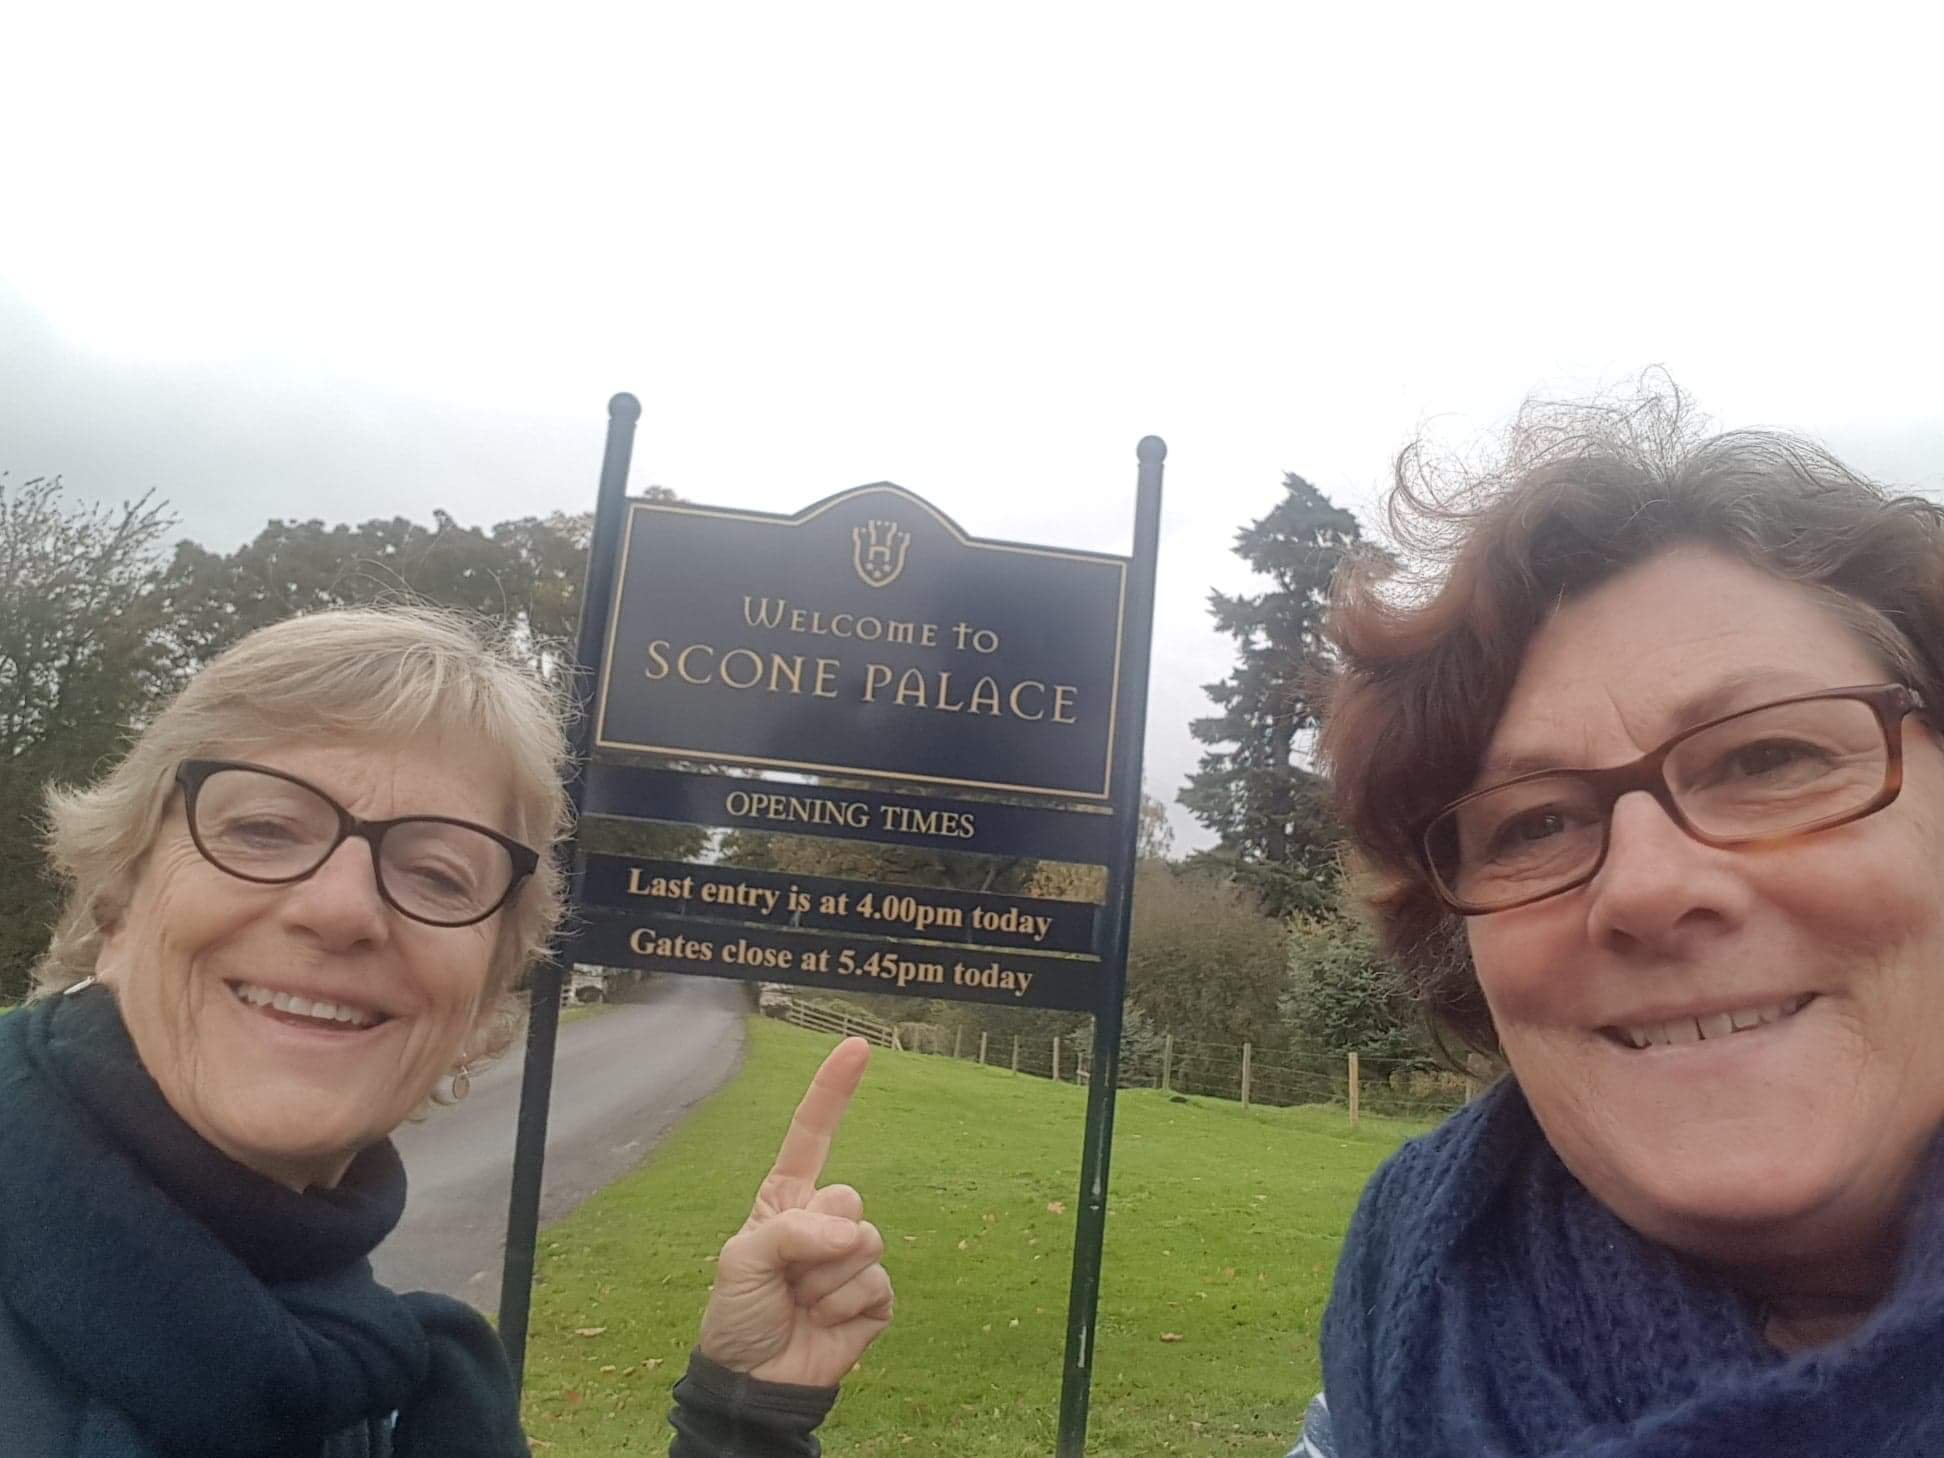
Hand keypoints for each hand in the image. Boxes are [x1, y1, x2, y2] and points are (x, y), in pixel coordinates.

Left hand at [697, 1036, 893, 1386]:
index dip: (833, 1091)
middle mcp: (824, 1222)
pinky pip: (877, 1284)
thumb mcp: (742, 1261)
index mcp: (788, 1200)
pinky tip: (825, 1324)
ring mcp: (853, 1259)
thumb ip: (791, 1230)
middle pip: (849, 1195)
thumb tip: (848, 1232)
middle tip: (789, 1278)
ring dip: (827, 1282)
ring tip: (802, 1304)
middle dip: (817, 1239)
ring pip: (866, 1241)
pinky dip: (845, 1308)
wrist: (754, 1383)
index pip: (812, 1136)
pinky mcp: (874, 1298)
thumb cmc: (738, 1316)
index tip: (856, 1048)